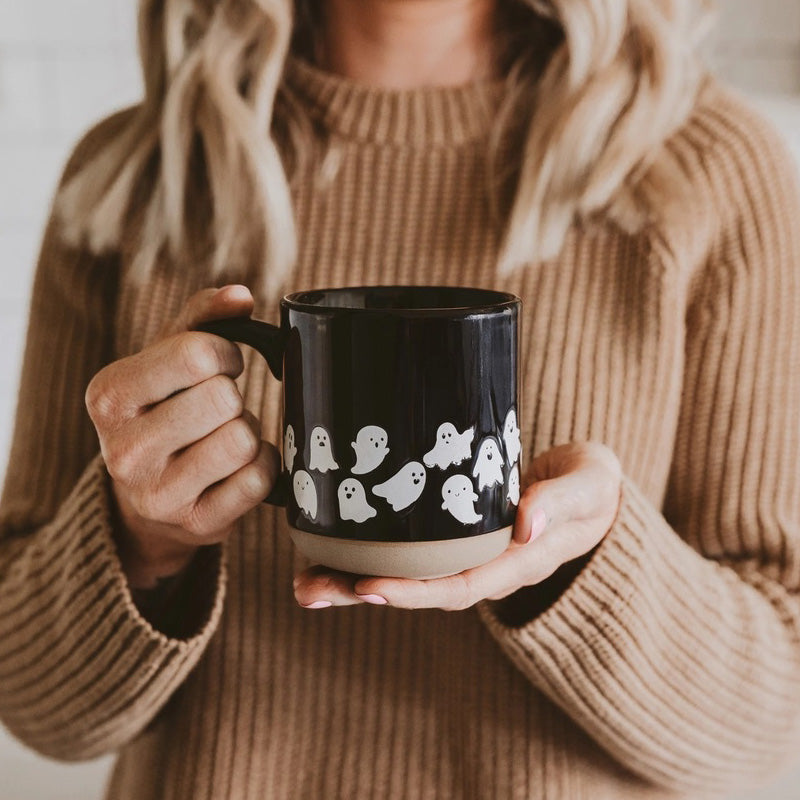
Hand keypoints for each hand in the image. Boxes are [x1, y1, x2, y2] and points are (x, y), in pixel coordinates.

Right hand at [86, 285, 280, 588]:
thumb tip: (240, 295)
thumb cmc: (163, 412)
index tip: (220, 364)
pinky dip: (261, 466)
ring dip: (246, 431)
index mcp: (110, 396)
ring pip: (243, 439)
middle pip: (224, 398)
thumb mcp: (165, 360)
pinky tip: (236, 468)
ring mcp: (159, 495)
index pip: (197, 354)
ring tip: (222, 437)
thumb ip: (201, 318)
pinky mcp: (198, 525)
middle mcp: (124, 451)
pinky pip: (259, 479)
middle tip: (217, 409)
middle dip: (233, 398)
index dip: (224, 353)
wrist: (147, 497)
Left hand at [293, 442, 621, 610]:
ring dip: (351, 582)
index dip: (413, 591)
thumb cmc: (591, 487)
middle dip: (362, 593)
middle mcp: (484, 568)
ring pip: (404, 577)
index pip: (460, 586)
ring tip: (301, 580)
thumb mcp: (590, 485)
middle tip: (308, 589)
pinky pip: (406, 555)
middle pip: (418, 590)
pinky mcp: (450, 538)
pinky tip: (326, 552)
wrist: (589, 490)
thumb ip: (563, 502)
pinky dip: (366, 557)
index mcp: (517, 561)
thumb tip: (527, 524)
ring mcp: (465, 556)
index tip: (368, 587)